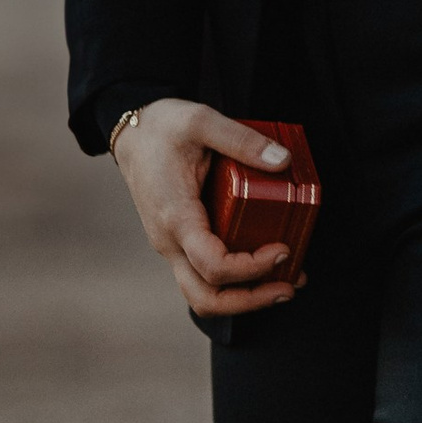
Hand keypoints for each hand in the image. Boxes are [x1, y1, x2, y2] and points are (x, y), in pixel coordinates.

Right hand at [111, 99, 301, 317]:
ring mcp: (172, 245)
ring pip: (202, 294)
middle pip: (205, 297)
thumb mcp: (202, 121)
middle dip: (250, 301)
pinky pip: (204, 275)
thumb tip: (282, 160)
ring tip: (285, 284)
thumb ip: (241, 140)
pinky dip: (234, 280)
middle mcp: (170, 241)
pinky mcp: (179, 241)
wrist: (132, 132)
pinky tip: (264, 265)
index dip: (251, 268)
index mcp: (176, 217)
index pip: (213, 265)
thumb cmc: (163, 127)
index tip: (283, 250)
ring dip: (243, 298)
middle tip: (290, 286)